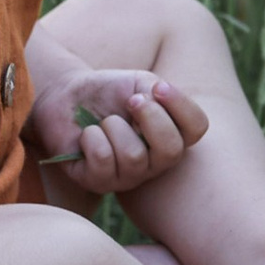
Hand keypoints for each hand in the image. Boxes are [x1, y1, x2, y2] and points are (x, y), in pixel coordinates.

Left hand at [28, 66, 207, 197]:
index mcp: (172, 136)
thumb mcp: (140, 83)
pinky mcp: (97, 182)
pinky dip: (92, 137)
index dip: (180, 106)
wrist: (69, 96)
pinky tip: (87, 135)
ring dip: (114, 126)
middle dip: (150, 118)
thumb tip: (156, 107)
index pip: (196, 128)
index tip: (158, 86)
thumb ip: (158, 93)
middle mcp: (155, 163)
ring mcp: (127, 176)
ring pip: (133, 157)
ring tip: (104, 122)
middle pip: (171, 151)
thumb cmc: (109, 92)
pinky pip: (103, 160)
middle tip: (131, 101)